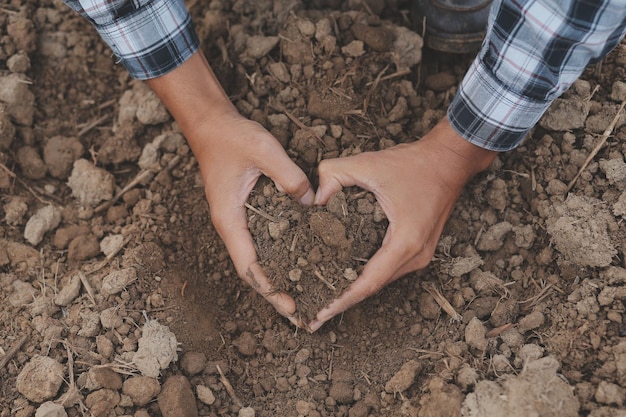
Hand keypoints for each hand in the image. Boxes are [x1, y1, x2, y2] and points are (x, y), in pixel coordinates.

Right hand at [147, 52, 314, 325]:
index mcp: (230, 219)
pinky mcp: (246, 210)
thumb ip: (289, 177)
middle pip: (253, 269)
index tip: (289, 307)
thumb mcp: (264, 151)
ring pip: (257, 257)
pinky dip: (278, 254)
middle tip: (301, 312)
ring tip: (303, 293)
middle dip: (275, 292)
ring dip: (277, 276)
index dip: (269, 289)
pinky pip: (262, 240)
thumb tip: (310, 202)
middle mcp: (232, 225)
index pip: (248, 265)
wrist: (210, 124)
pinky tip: (298, 257)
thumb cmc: (231, 137)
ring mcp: (238, 219)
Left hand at [308, 118, 496, 331]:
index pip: (367, 283)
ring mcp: (420, 256)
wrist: (451, 161)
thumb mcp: (368, 163)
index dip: (341, 301)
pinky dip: (366, 279)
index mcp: (404, 242)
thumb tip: (312, 198)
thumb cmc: (414, 163)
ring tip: (324, 302)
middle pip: (373, 289)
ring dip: (354, 293)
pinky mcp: (419, 250)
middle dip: (342, 303)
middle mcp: (415, 256)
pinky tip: (346, 280)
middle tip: (312, 316)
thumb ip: (333, 174)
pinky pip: (388, 271)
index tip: (319, 316)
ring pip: (381, 282)